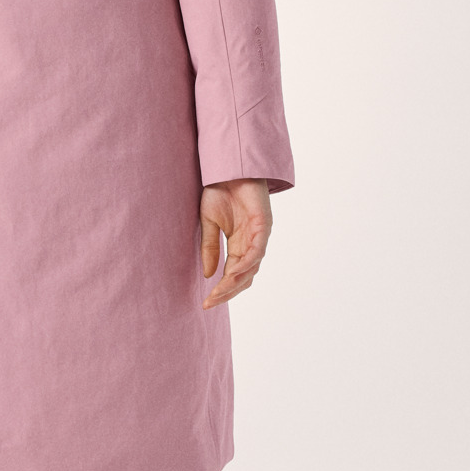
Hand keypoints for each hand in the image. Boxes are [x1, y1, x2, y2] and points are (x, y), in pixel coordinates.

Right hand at [199, 179, 272, 308]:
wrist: (229, 168)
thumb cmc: (221, 191)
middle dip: (228, 292)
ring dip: (235, 282)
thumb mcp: (209, 223)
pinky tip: (233, 273)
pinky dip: (246, 264)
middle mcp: (251, 244)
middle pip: (244, 278)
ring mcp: (259, 236)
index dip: (221, 290)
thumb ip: (210, 248)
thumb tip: (208, 275)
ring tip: (219, 292)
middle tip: (210, 302)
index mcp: (239, 245)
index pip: (233, 275)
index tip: (206, 302)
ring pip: (252, 268)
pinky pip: (257, 251)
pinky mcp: (263, 225)